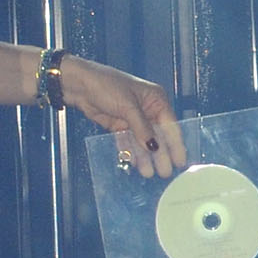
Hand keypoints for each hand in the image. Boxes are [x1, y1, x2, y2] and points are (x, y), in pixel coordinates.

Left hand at [56, 56, 186, 177]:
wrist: (78, 84)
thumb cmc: (106, 85)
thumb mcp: (128, 106)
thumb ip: (142, 128)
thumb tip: (155, 147)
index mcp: (155, 99)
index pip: (169, 125)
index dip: (175, 144)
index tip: (179, 161)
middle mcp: (147, 110)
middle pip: (156, 136)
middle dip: (160, 154)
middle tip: (164, 172)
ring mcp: (132, 118)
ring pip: (141, 141)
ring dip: (144, 157)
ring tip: (148, 173)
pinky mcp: (119, 125)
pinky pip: (127, 141)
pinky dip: (130, 151)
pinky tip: (134, 164)